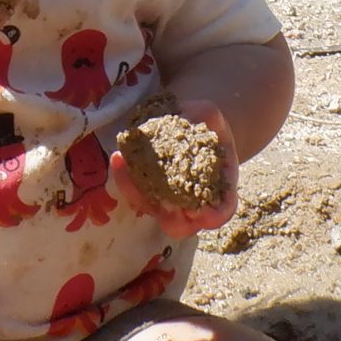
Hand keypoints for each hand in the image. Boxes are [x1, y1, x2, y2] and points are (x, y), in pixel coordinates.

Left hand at [111, 100, 240, 239]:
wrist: (185, 128)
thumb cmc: (203, 125)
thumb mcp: (210, 115)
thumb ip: (204, 115)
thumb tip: (188, 115)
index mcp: (218, 189)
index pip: (221, 211)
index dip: (214, 215)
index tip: (203, 212)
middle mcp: (192, 204)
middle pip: (182, 225)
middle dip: (174, 220)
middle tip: (167, 205)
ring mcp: (167, 201)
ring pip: (153, 211)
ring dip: (139, 195)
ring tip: (128, 167)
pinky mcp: (146, 190)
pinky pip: (134, 192)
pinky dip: (126, 178)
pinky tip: (119, 157)